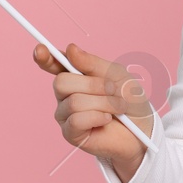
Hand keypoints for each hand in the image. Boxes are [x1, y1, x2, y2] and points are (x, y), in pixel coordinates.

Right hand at [32, 42, 154, 180]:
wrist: (142, 128)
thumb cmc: (129, 99)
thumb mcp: (116, 74)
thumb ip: (92, 62)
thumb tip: (70, 49)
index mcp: (75, 76)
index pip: (53, 64)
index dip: (44, 57)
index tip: (40, 50)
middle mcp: (65, 94)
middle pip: (61, 82)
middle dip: (93, 85)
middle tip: (113, 90)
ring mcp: (66, 114)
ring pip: (74, 102)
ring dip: (103, 103)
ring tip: (117, 108)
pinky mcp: (70, 133)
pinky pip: (76, 120)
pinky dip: (97, 117)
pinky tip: (106, 119)